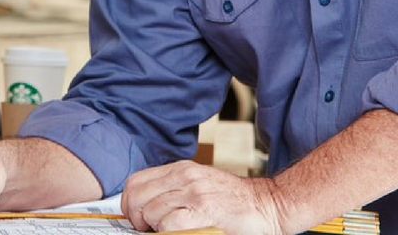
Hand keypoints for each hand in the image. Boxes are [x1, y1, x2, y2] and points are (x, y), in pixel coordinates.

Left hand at [121, 160, 284, 234]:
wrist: (268, 204)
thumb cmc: (234, 201)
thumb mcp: (199, 184)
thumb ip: (174, 190)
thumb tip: (145, 208)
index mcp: (181, 169)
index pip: (136, 181)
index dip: (129, 203)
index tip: (136, 219)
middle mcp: (185, 176)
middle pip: (136, 195)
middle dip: (135, 218)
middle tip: (147, 230)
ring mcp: (194, 192)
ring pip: (150, 211)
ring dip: (154, 228)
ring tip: (169, 232)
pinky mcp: (204, 210)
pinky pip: (168, 225)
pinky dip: (167, 233)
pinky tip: (180, 233)